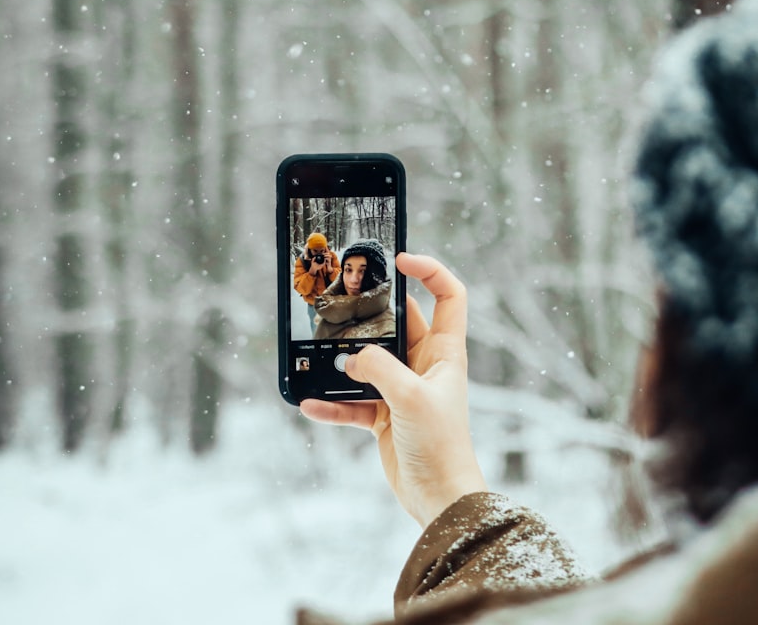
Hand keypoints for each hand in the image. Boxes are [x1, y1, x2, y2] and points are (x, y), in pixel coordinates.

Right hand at [300, 252, 486, 527]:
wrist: (440, 498)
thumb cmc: (441, 445)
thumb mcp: (410, 398)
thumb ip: (378, 369)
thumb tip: (350, 358)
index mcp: (444, 353)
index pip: (448, 297)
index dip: (430, 271)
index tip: (400, 259)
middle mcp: (424, 366)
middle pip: (397, 325)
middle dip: (368, 316)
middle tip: (340, 303)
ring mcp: (402, 390)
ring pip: (368, 362)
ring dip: (343, 363)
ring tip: (318, 357)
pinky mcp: (384, 416)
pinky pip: (352, 402)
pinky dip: (331, 403)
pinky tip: (309, 405)